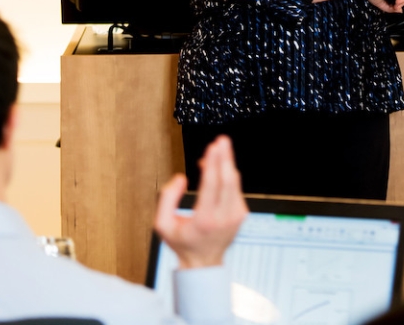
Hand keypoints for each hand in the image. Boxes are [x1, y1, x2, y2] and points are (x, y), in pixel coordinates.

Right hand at [153, 135, 247, 269]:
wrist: (204, 263)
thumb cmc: (182, 243)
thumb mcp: (162, 225)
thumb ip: (167, 198)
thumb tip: (181, 178)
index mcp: (205, 220)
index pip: (212, 185)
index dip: (213, 163)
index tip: (212, 147)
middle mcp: (223, 218)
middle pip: (228, 179)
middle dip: (225, 157)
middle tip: (222, 140)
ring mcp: (235, 216)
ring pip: (234, 182)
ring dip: (226, 163)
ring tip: (218, 149)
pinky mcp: (241, 214)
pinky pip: (235, 188)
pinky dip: (227, 175)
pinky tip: (218, 169)